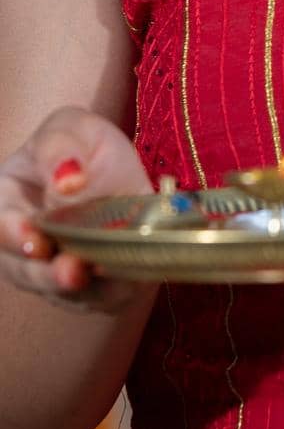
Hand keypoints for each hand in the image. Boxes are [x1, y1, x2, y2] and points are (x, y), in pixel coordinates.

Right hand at [0, 106, 153, 311]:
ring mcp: (58, 274)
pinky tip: (126, 280)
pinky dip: (113, 291)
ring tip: (100, 280)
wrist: (120, 175)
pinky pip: (101, 298)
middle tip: (70, 271)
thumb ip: (59, 147)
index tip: (33, 236)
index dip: (13, 234)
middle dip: (47, 275)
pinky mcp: (95, 290)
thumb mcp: (69, 129)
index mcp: (7, 205)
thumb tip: (68, 179)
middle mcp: (25, 249)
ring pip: (64, 293)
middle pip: (26, 271)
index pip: (1, 226)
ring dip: (83, 291)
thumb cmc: (83, 148)